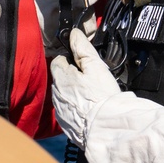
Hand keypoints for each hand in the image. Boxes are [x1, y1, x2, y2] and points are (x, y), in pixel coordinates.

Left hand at [50, 28, 121, 149]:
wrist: (107, 129)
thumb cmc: (102, 96)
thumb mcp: (95, 66)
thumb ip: (82, 47)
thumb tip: (73, 33)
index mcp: (60, 78)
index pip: (58, 60)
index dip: (72, 59)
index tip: (84, 64)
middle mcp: (56, 95)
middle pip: (61, 78)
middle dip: (73, 76)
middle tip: (91, 79)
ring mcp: (60, 111)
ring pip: (64, 95)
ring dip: (74, 93)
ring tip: (93, 95)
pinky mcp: (66, 125)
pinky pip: (68, 111)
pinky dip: (77, 108)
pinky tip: (90, 109)